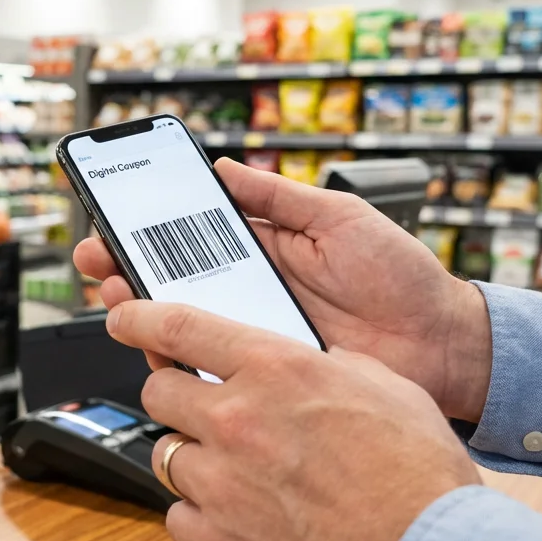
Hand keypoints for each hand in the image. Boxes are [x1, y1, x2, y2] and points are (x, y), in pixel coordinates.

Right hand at [74, 158, 491, 421]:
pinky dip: (181, 358)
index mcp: (264, 249)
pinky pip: (213, 368)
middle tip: (97, 260)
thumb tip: (220, 165)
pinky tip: (159, 344)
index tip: (111, 217)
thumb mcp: (339, 217)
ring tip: (119, 295)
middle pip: (174, 281)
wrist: (444, 343)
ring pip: (184, 325)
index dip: (148, 228)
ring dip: (144, 310)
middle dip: (127, 268)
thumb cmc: (402, 276)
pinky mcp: (266, 375)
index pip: (191, 236)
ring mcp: (256, 335)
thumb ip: (278, 196)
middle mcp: (252, 292)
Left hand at [107, 300, 480, 540]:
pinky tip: (244, 519)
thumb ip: (330, 367)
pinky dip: (203, 515)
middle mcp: (237, 421)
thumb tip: (311, 364)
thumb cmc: (421, 482)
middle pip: (159, 391)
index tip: (123, 316)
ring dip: (195, 459)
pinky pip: (179, 515)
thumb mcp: (388, 390)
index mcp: (278, 371)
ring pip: (166, 455)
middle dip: (177, 398)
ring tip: (240, 475)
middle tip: (205, 413)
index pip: (180, 327)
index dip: (140, 317)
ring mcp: (220, 484)